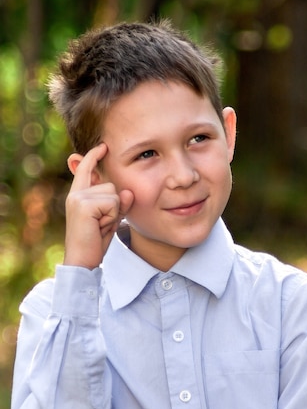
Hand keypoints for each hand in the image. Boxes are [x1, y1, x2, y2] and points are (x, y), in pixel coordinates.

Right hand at [64, 143, 133, 268]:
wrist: (82, 261)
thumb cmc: (95, 242)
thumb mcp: (110, 220)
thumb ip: (119, 204)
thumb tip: (129, 192)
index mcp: (78, 195)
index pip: (86, 169)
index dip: (93, 157)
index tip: (103, 146)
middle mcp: (76, 194)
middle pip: (111, 185)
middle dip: (115, 206)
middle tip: (102, 224)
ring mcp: (78, 198)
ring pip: (114, 194)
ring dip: (114, 213)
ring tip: (100, 226)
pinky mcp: (84, 205)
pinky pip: (113, 203)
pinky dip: (112, 217)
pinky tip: (100, 227)